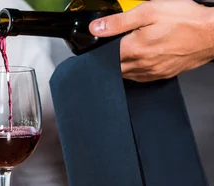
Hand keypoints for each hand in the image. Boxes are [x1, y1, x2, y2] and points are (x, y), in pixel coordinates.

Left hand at [89, 0, 213, 81]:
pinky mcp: (165, 74)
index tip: (101, 43)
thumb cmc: (186, 20)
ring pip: (127, 74)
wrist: (213, 33)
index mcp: (134, 49)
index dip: (100, 49)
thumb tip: (96, 28)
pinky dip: (136, 70)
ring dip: (122, 65)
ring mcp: (154, 72)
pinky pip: (142, 77)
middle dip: (109, 58)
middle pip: (114, 67)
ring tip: (128, 51)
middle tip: (116, 45)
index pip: (104, 56)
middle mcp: (142, 65)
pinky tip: (140, 60)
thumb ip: (119, 22)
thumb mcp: (149, 11)